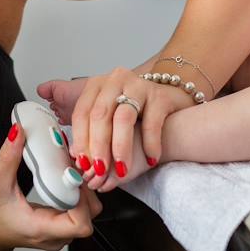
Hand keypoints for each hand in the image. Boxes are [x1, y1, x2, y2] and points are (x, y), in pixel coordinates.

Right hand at [0, 123, 102, 250]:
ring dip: (84, 190)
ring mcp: (60, 233)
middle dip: (86, 188)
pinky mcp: (60, 226)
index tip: (72, 179)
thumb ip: (8, 157)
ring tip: (70, 171)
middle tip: (73, 168)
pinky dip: (78, 194)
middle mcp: (56, 235)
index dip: (83, 200)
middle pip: (90, 215)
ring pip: (88, 212)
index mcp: (42, 229)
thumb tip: (18, 132)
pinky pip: (80, 210)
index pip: (80, 223)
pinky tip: (67, 178)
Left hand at [58, 67, 192, 189]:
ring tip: (122, 167)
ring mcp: (139, 86)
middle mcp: (116, 81)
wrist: (170, 99)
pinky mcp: (160, 95)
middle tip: (100, 169)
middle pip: (100, 114)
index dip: (80, 139)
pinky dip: (149, 143)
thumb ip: (91, 132)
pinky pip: (152, 122)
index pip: (82, 112)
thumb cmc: (136, 111)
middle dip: (98, 145)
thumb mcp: (109, 115)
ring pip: (124, 117)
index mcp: (97, 85)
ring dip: (120, 146)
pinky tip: (150, 158)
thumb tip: (79, 157)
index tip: (83, 163)